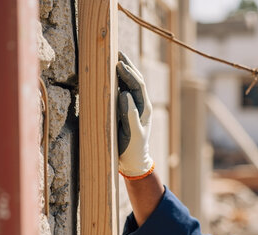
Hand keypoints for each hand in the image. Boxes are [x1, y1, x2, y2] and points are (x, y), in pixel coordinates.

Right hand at [117, 51, 153, 178]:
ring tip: (116, 57)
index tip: (118, 64)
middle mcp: (142, 105)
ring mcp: (135, 106)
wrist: (133, 160)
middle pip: (136, 81)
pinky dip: (119, 81)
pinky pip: (124, 92)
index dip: (129, 74)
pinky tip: (112, 73)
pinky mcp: (127, 110)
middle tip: (117, 52)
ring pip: (131, 84)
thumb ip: (131, 116)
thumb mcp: (133, 134)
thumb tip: (125, 95)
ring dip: (124, 70)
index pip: (138, 86)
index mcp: (145, 109)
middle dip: (128, 66)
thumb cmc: (133, 149)